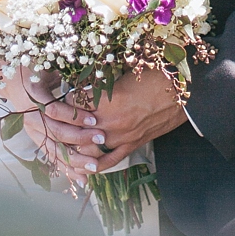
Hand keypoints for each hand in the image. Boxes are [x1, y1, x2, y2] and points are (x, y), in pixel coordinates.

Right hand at [0, 69, 103, 171]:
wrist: (13, 81)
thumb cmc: (35, 69)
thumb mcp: (49, 65)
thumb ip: (65, 72)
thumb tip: (90, 68)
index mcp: (34, 98)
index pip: (55, 111)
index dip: (74, 116)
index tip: (94, 119)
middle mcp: (31, 118)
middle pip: (55, 132)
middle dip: (79, 138)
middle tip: (101, 139)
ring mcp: (33, 132)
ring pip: (54, 150)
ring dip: (75, 160)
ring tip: (94, 167)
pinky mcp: (37, 140)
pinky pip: (52, 157)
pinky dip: (67, 169)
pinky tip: (82, 179)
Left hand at [58, 67, 186, 179]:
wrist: (185, 92)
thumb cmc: (156, 75)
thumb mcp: (126, 70)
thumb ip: (103, 77)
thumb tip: (84, 74)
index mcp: (108, 101)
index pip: (74, 102)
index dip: (62, 98)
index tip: (55, 93)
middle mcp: (111, 122)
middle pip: (76, 127)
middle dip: (61, 122)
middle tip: (49, 118)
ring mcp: (121, 137)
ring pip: (88, 147)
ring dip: (73, 144)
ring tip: (60, 139)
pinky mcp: (132, 145)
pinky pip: (109, 161)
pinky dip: (94, 165)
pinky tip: (83, 164)